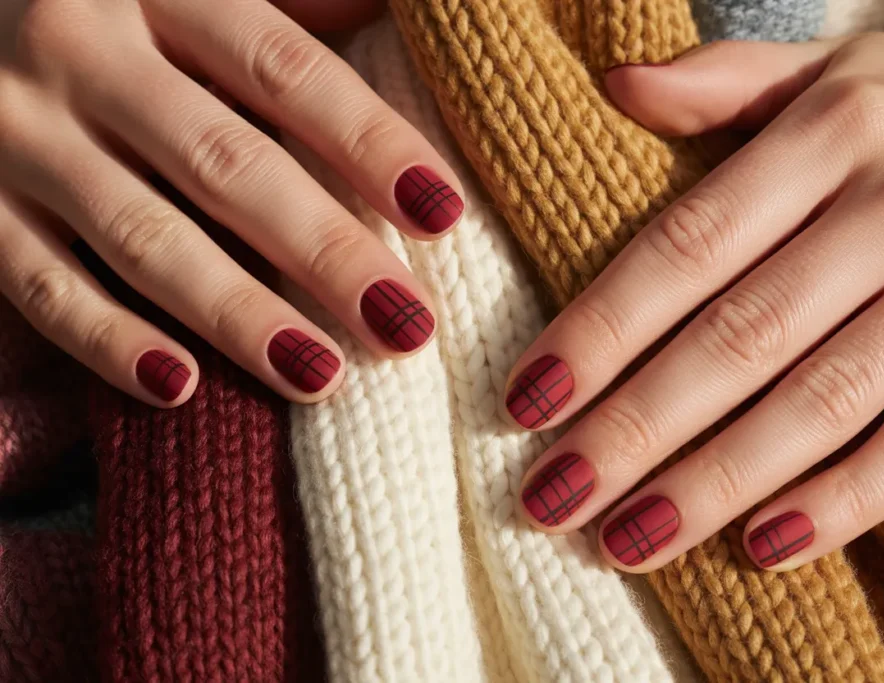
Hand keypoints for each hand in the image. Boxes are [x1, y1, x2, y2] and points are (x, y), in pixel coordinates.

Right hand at [0, 0, 460, 406]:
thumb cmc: (119, 2)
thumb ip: (296, 2)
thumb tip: (399, 25)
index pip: (286, 71)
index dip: (369, 145)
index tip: (442, 214)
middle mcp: (77, 47)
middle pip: (224, 164)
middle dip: (323, 252)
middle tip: (405, 324)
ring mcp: (12, 129)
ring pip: (140, 236)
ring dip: (237, 315)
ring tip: (323, 375)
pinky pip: (40, 286)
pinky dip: (108, 341)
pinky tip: (182, 388)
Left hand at [508, 25, 883, 570]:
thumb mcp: (838, 69)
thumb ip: (727, 80)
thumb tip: (614, 85)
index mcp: (833, 133)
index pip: (687, 246)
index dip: (601, 329)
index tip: (528, 399)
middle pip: (740, 339)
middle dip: (636, 429)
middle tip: (553, 495)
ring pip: (823, 402)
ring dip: (717, 482)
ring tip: (630, 539)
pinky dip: (847, 500)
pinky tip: (765, 546)